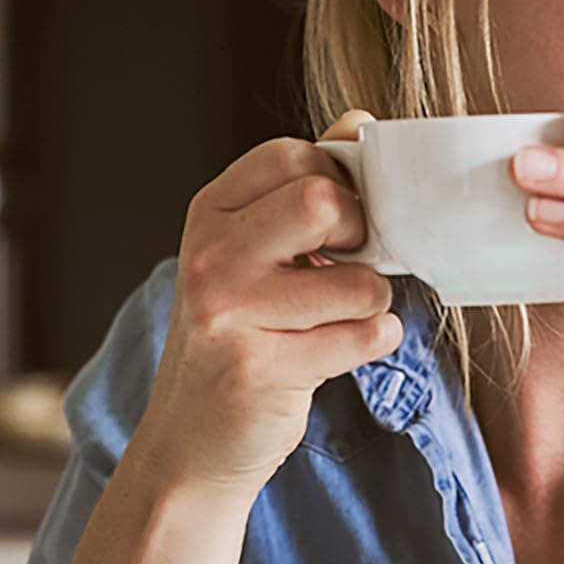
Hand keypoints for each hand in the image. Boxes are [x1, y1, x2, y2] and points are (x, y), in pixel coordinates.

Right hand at [132, 110, 402, 502]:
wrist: (191, 440)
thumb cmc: (237, 338)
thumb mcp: (252, 253)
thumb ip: (302, 189)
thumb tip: (359, 124)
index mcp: (211, 212)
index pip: (296, 156)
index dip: (339, 184)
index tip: (337, 225)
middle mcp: (211, 255)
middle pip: (324, 201)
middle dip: (361, 237)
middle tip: (346, 267)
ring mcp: (231, 312)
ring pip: (359, 281)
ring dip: (371, 304)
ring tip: (338, 320)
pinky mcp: (262, 368)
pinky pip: (364, 338)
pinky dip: (373, 343)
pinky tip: (337, 353)